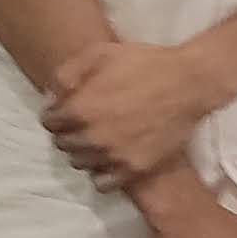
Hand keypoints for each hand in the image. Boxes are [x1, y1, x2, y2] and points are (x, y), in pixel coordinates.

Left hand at [44, 40, 228, 191]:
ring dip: (82, 152)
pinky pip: (103, 184)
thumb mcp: (98, 54)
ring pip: (79, 164)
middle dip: (66, 133)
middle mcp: (93, 137)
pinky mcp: (135, 169)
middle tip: (80, 124)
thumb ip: (66, 75)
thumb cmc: (142, 63)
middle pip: (62, 145)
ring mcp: (114, 156)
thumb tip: (49, 100)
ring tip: (95, 141)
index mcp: (80, 109)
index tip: (64, 111)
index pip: (49, 122)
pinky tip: (108, 159)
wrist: (187, 84)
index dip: (54, 114)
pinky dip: (100, 173)